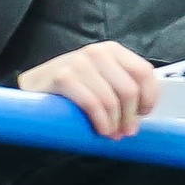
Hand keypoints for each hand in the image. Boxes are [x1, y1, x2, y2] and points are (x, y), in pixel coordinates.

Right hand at [18, 40, 159, 138]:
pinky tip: (100, 129)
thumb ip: (124, 86)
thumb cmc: (74, 88)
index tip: (143, 114)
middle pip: (129, 90)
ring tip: (111, 133)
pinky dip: (100, 122)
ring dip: (114, 123)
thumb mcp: (102, 79)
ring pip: (111, 100)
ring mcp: (78, 63)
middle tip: (126, 131)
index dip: (149, 97)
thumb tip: (144, 112)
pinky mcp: (63, 77)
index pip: (144, 72)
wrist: (35, 87)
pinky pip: (92, 104)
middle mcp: (96, 52)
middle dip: (130, 116)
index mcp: (112, 50)